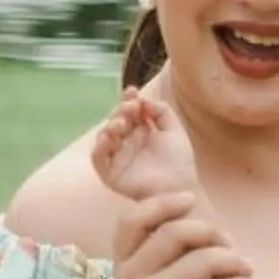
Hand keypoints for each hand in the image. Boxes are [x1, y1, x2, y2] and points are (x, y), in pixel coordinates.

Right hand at [90, 88, 199, 204]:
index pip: (129, 112)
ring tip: (122, 122)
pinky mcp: (110, 173)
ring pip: (105, 137)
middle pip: (116, 121)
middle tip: (131, 107)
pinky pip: (99, 159)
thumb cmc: (179, 161)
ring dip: (110, 126)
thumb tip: (145, 98)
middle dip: (121, 111)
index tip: (132, 91)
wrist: (179, 187)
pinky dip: (100, 147)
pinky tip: (108, 138)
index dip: (129, 100)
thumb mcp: (175, 131)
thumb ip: (162, 112)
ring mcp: (117, 157)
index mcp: (141, 132)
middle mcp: (127, 143)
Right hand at [112, 192, 255, 278]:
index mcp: (124, 269)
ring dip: (236, 261)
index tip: (190, 201)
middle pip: (176, 232)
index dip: (160, 203)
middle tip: (231, 246)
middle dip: (212, 233)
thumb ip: (160, 252)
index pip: (130, 221)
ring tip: (246, 271)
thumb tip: (184, 203)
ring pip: (207, 258)